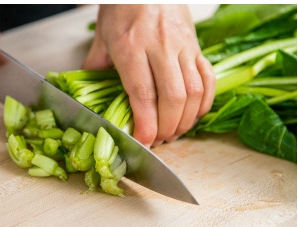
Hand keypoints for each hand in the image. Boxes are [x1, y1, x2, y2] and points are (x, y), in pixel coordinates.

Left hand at [83, 4, 214, 146]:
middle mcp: (160, 47)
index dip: (146, 124)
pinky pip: (208, 79)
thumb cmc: (123, 7)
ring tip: (175, 131)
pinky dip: (205, 102)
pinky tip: (194, 114)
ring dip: (187, 119)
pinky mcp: (197, 47)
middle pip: (173, 97)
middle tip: (160, 140)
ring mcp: (183, 47)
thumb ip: (96, 68)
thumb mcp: (102, 36)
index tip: (144, 141)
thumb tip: (89, 98)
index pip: (143, 94)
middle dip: (168, 127)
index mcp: (130, 46)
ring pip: (194, 91)